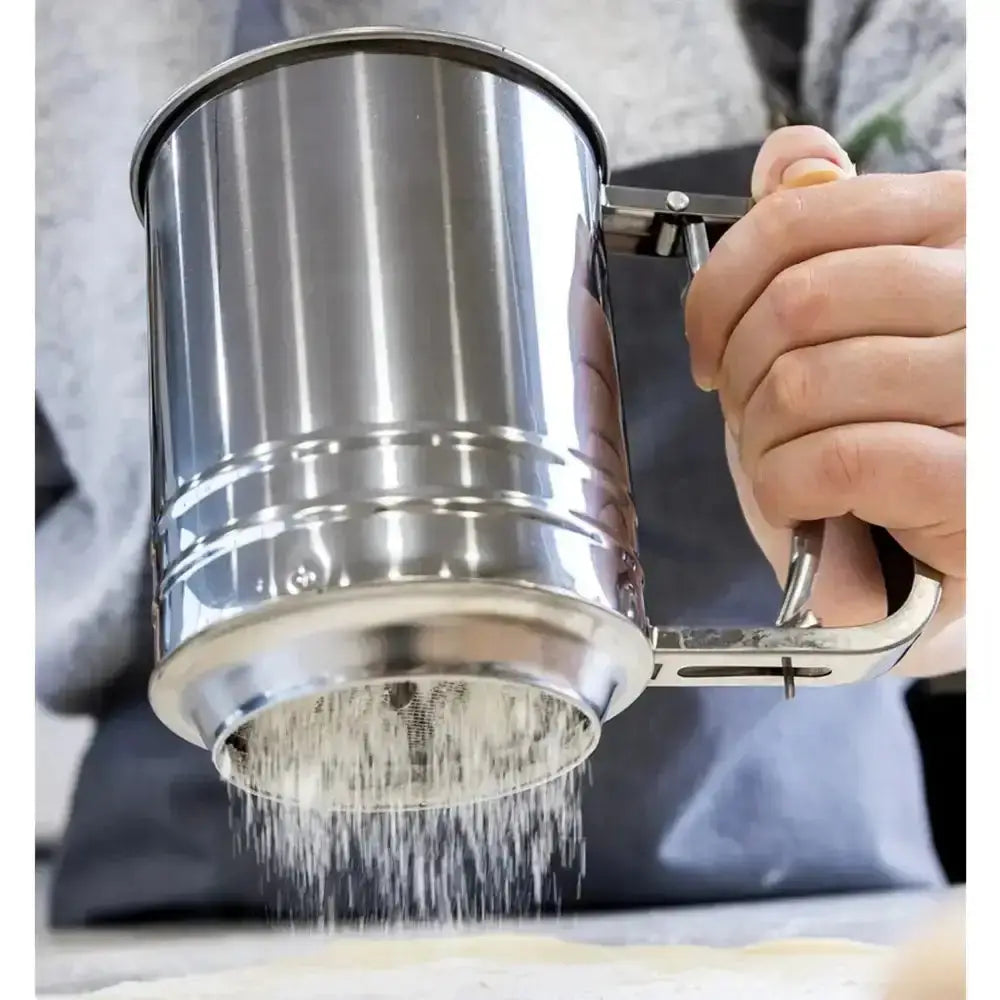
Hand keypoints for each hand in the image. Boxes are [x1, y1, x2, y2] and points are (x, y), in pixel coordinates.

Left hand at [684, 126, 964, 673]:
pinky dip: (788, 486)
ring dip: (762, 440)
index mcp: (954, 225)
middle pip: (797, 302)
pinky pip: (840, 458)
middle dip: (741, 374)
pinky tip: (799, 498)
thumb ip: (823, 232)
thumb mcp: (840, 317)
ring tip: (781, 460)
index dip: (720, 288)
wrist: (919, 552)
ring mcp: (985, 387)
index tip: (707, 343)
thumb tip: (792, 159)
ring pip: (807, 382)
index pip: (797, 218)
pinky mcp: (974, 479)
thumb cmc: (877, 426)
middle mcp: (983, 293)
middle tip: (749, 415)